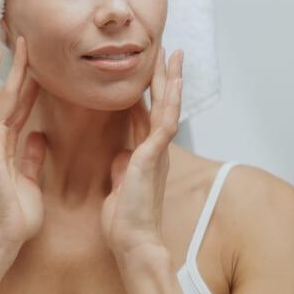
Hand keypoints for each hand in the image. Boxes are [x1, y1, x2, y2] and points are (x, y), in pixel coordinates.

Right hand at [0, 39, 45, 254]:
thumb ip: (32, 157)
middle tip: (21, 40)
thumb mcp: (31, 180)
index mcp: (8, 145)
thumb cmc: (17, 215)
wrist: (6, 239)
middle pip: (4, 97)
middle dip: (13, 68)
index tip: (37, 62)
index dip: (28, 84)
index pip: (20, 107)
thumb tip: (38, 136)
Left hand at [101, 47, 183, 257]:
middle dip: (163, 78)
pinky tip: (173, 82)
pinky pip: (165, 123)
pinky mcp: (153, 157)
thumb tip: (123, 155)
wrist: (132, 242)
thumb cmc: (125, 221)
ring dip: (171, 81)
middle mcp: (155, 150)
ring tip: (173, 55)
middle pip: (160, 105)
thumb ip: (123, 168)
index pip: (145, 116)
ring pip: (167, 108)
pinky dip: (169, 101)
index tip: (147, 72)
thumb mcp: (120, 186)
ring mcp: (157, 153)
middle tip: (167, 51)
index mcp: (145, 156)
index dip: (146, 94)